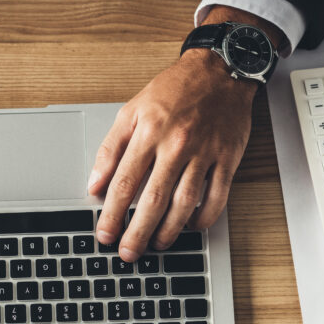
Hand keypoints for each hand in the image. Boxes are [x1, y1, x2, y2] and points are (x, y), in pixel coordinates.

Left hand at [87, 7, 280, 261]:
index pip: (124, 184)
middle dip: (137, 233)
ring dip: (168, 231)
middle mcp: (176, 145)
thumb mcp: (131, 111)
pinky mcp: (228, 159)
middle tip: (127, 253)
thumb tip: (95, 184)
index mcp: (149, 133)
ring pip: (184, 204)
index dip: (112, 215)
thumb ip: (110, 149)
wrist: (221, 69)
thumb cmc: (175, 89)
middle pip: (153, 201)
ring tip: (156, 245)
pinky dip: (203, 218)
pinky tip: (190, 228)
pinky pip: (217, 197)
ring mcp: (205, 154)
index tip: (105, 234)